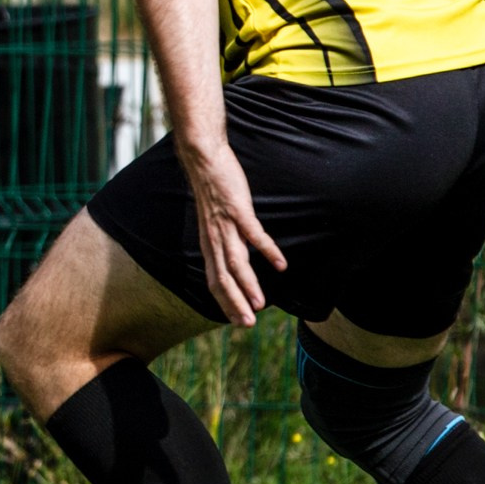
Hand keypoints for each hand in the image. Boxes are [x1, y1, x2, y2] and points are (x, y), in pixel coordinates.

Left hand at [180, 140, 285, 326]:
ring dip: (248, 286)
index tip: (237, 321)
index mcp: (208, 244)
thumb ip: (226, 240)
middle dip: (234, 304)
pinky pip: (253, 235)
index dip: (224, 302)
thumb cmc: (213, 189)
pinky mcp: (237, 210)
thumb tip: (238, 258)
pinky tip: (280, 264)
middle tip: (247, 325)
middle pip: (223, 278)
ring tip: (260, 305)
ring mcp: (224, 225)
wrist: (204, 158)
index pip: (214, 280)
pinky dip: (267, 251)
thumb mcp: (216, 221)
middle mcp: (213, 239)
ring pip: (235, 263)